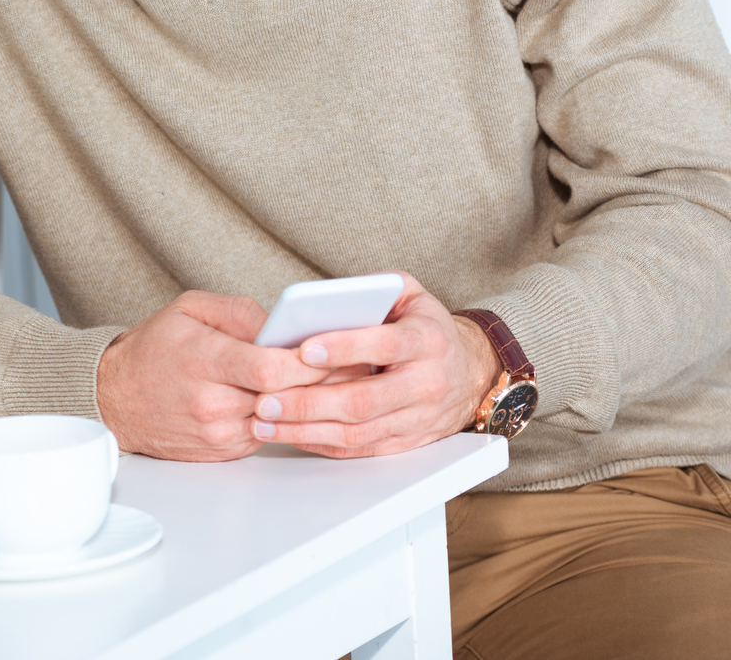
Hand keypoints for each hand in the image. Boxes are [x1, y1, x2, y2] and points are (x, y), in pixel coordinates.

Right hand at [96, 290, 331, 460]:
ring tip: (336, 382)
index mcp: (204, 360)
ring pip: (284, 419)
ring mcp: (219, 432)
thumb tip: (284, 326)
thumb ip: (240, 312)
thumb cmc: (153, 350)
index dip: (309, 360)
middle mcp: (212, 402)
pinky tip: (298, 402)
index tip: (334, 347)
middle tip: (356, 364)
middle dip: (323, 380)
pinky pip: (270, 434)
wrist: (115, 399)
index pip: (271, 368)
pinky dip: (287, 418)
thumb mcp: (188, 309)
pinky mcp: (225, 451)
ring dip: (310, 403)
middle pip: (286, 397)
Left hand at [251, 272, 499, 457]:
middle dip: (308, 402)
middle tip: (264, 399)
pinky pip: (359, 449)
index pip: (383, 345)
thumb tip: (324, 295)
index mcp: (425, 342)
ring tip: (263, 421)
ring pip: (356, 431)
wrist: (472, 373)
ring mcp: (416, 419)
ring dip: (305, 429)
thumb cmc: (426, 328)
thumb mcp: (409, 294)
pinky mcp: (406, 442)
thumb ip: (372, 286)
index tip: (303, 350)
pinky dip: (320, 444)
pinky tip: (288, 434)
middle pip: (362, 400)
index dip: (343, 348)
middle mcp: (425, 384)